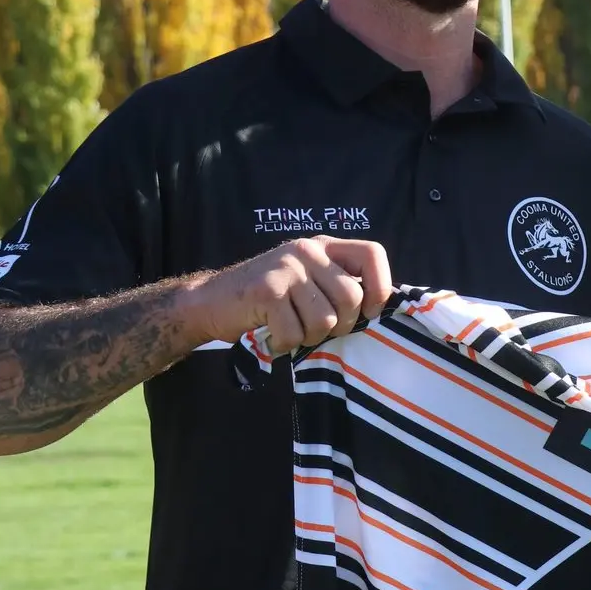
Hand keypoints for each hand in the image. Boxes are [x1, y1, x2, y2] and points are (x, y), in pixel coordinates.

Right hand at [185, 237, 391, 355]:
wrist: (210, 301)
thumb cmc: (267, 300)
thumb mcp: (307, 280)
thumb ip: (338, 285)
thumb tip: (380, 308)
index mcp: (323, 246)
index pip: (372, 254)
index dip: (380, 287)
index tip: (369, 312)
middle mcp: (307, 250)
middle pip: (351, 298)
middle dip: (340, 326)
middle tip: (316, 329)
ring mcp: (287, 268)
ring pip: (326, 321)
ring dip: (310, 337)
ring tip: (291, 329)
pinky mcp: (268, 291)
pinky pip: (296, 333)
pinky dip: (285, 344)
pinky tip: (272, 334)